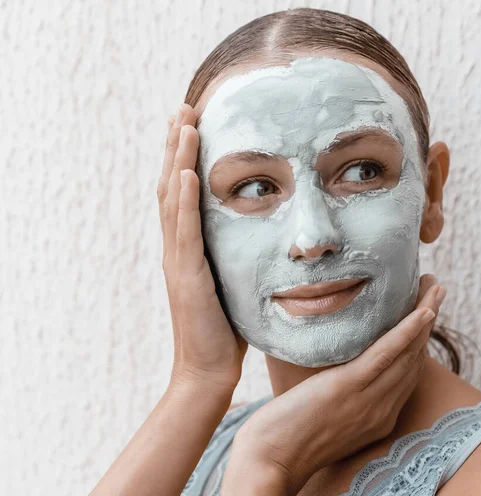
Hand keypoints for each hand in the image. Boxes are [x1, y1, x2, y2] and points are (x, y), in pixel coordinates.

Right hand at [158, 104, 247, 397]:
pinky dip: (181, 201)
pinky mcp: (186, 278)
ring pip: (171, 202)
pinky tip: (185, 172)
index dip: (184, 158)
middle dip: (175, 147)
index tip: (194, 125)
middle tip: (182, 109)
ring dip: (176, 160)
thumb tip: (255, 235)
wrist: (208, 370)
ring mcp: (177, 262)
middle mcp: (177, 249)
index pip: (182, 194)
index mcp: (188, 248)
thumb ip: (231, 257)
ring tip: (182, 124)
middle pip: (170, 187)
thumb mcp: (230, 283)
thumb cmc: (224, 330)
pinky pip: (182, 233)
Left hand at [221, 275, 445, 493]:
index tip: (423, 313)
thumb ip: (341, 394)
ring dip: (425, 316)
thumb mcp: (325, 415)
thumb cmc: (287, 437)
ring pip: (407, 352)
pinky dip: (407, 332)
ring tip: (435, 287)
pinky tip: (420, 312)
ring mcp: (368, 399)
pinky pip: (386, 355)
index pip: (407, 372)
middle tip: (435, 289)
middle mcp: (381, 410)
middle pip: (414, 358)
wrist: (270, 461)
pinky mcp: (348, 387)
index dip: (419, 340)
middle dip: (428, 321)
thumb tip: (337, 364)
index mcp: (378, 417)